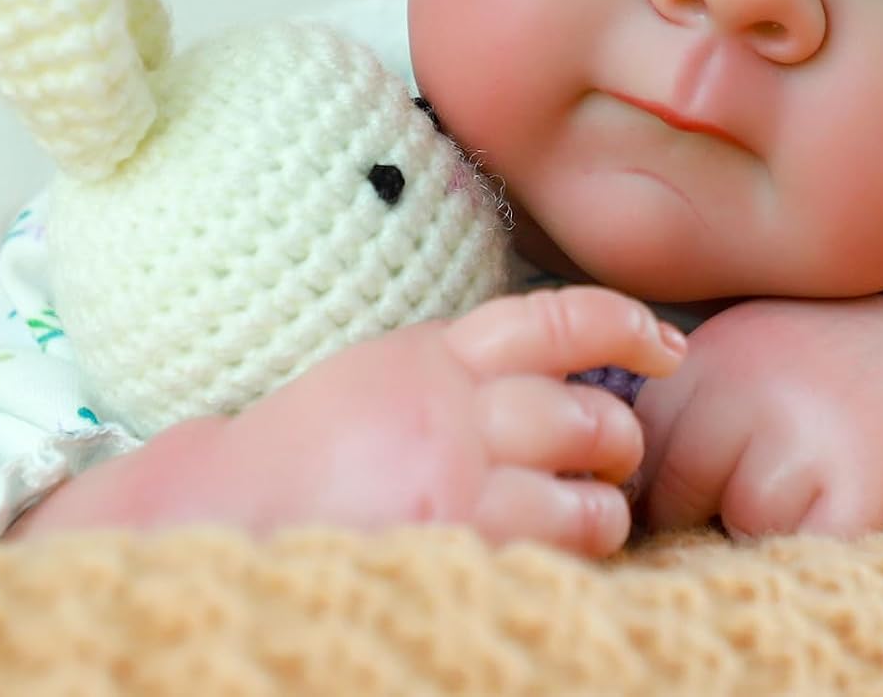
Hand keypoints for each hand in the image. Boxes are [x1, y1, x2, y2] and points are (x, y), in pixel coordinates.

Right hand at [8, 287, 685, 557]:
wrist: (216, 512)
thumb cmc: (304, 449)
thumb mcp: (382, 372)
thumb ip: (460, 364)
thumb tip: (552, 372)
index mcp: (438, 353)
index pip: (557, 319)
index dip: (627, 326)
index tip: (666, 348)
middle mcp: (457, 409)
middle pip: (588, 411)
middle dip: (617, 439)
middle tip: (610, 459)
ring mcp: (459, 484)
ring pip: (588, 490)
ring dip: (604, 509)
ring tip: (588, 519)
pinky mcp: (457, 552)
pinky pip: (555, 554)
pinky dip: (572, 558)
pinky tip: (556, 562)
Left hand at [634, 291, 882, 539]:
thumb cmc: (824, 355)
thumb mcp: (737, 346)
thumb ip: (680, 402)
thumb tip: (622, 485)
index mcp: (703, 359)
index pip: (639, 448)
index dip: (655, 481)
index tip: (682, 488)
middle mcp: (742, 392)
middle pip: (674, 491)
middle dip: (697, 509)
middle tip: (746, 488)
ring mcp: (801, 437)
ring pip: (737, 523)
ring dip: (757, 526)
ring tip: (799, 485)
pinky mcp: (858, 484)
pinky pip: (802, 547)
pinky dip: (811, 541)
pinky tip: (832, 503)